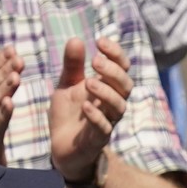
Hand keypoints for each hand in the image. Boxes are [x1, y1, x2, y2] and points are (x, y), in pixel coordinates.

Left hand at [49, 38, 132, 182]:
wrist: (60, 147)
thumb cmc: (68, 116)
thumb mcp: (66, 85)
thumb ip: (72, 65)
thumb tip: (76, 39)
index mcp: (107, 89)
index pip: (122, 68)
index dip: (116, 54)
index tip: (100, 41)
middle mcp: (111, 105)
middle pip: (126, 86)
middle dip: (113, 72)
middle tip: (95, 62)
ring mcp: (106, 122)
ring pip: (119, 107)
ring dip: (106, 92)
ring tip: (89, 82)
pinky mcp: (96, 140)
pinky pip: (104, 128)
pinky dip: (96, 116)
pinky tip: (86, 106)